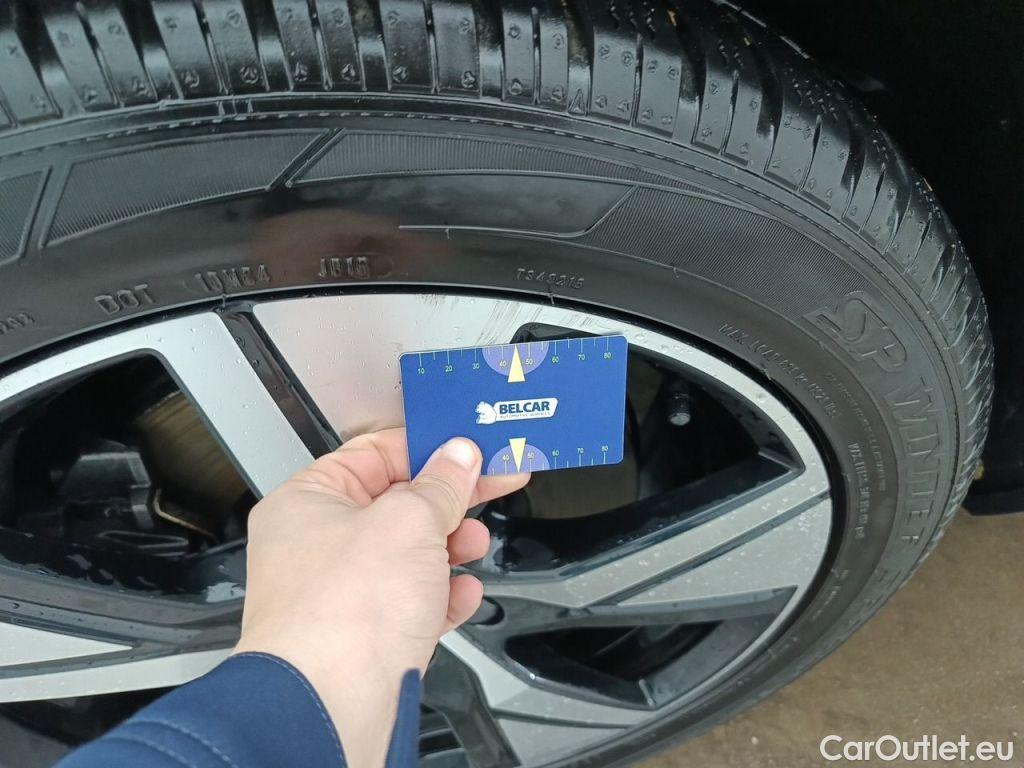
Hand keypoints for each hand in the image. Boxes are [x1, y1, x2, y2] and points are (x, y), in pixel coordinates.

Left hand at [233, 429, 527, 767]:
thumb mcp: (408, 523)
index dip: (428, 447)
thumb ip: (440, 485)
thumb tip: (458, 458)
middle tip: (491, 486)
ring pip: (407, 556)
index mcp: (307, 502)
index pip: (374, 454)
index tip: (470, 448)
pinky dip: (441, 597)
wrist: (332, 707)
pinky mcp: (364, 637)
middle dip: (447, 500)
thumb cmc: (340, 617)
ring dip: (449, 549)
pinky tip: (461, 595)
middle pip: (395, 505)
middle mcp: (316, 546)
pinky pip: (411, 604)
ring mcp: (339, 594)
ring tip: (474, 545)